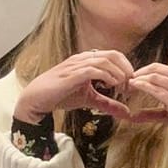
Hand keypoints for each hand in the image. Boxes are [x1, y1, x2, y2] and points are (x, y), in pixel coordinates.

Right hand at [15, 50, 142, 123]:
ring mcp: (76, 65)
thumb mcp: (89, 99)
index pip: (115, 55)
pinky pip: (93, 69)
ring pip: (105, 61)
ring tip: (121, 89)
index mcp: (88, 60)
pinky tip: (110, 87)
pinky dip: (106, 77)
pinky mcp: (70, 75)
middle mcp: (83, 58)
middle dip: (127, 70)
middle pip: (114, 55)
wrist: (36, 99)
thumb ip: (108, 104)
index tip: (130, 86)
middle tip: (129, 87)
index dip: (127, 68)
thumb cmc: (61, 95)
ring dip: (118, 74)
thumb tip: (127, 112)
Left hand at [126, 63, 167, 159]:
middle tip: (127, 81)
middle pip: (156, 69)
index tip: (133, 79)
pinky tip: (135, 87)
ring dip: (139, 79)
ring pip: (156, 77)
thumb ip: (153, 112)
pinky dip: (144, 86)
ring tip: (128, 85)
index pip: (160, 68)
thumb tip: (134, 116)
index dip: (144, 71)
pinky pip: (158, 90)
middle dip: (139, 73)